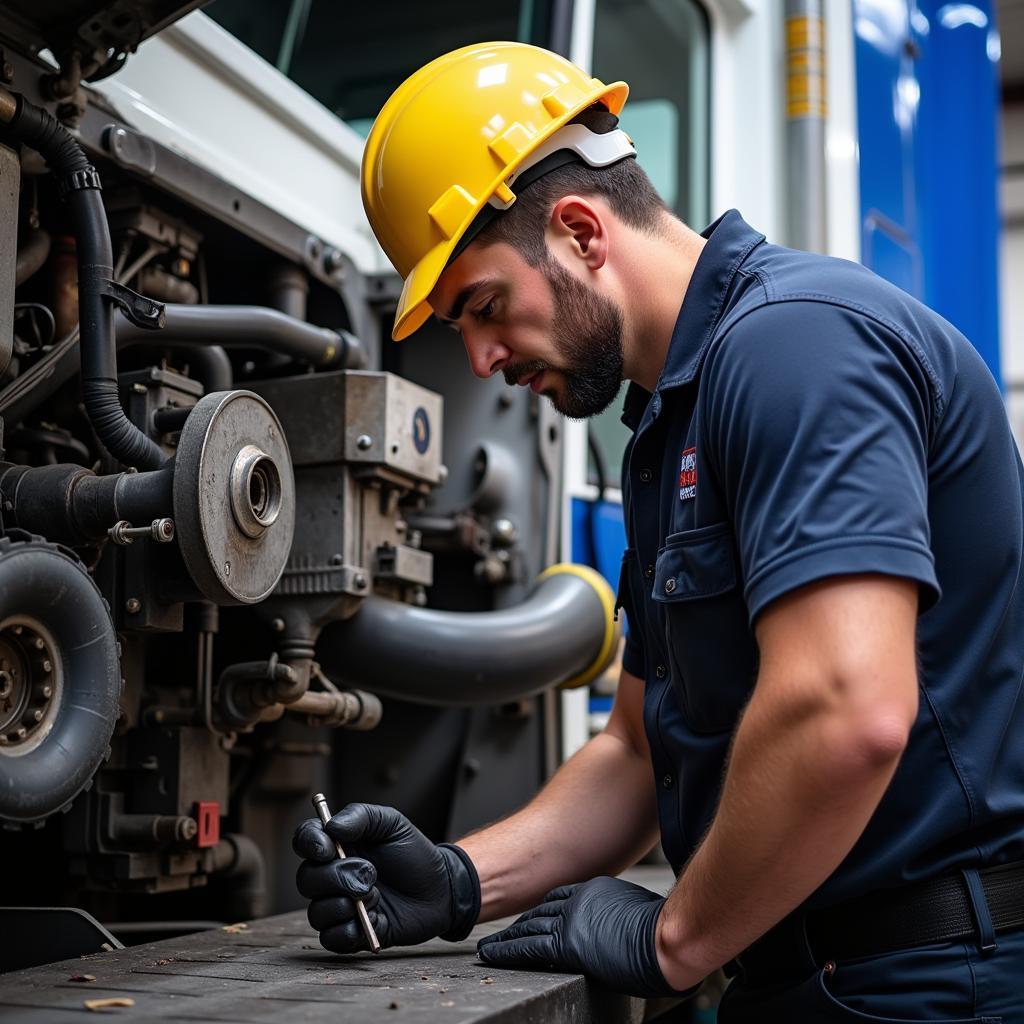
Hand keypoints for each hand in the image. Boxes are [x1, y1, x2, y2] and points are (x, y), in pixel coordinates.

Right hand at [293, 803, 479, 952]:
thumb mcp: (392, 823)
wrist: (439, 888)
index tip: (328, 848)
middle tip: (370, 873)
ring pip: (316, 912)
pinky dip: (350, 930)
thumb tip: (331, 827)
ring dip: (345, 904)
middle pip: (306, 879)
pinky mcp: (350, 933)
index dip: (309, 843)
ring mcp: (339, 906)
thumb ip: (361, 816)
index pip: (304, 840)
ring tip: (376, 895)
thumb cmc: (413, 853)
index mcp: (337, 845)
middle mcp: (332, 876)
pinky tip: (374, 918)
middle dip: (336, 877)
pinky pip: (331, 939)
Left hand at [477, 876, 694, 997]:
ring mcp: (571, 920)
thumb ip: (621, 912)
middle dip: (521, 922)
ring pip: (529, 927)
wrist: (669, 935)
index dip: (543, 910)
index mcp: (596, 890)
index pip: (560, 898)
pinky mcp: (567, 944)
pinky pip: (528, 948)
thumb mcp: (639, 908)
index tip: (532, 918)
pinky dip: (507, 951)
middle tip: (504, 932)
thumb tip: (623, 924)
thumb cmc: (666, 928)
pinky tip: (494, 955)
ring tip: (491, 947)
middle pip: (540, 910)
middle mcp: (579, 900)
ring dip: (508, 937)